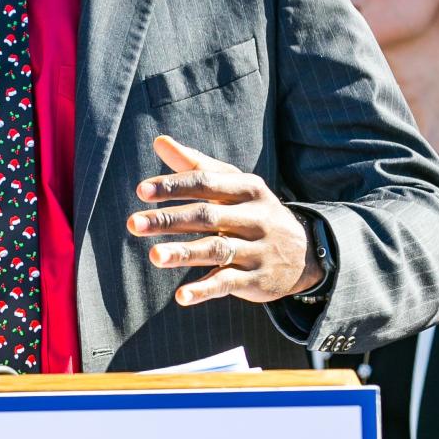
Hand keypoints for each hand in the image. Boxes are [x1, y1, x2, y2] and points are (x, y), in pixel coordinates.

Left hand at [127, 135, 322, 306]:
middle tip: (133, 224)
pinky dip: (204, 290)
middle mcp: (254, 218)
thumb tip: (159, 141)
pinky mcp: (256, 280)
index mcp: (247, 189)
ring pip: (216, 250)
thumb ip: (196, 165)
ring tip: (154, 257)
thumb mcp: (234, 185)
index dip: (174, 186)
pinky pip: (227, 283)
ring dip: (184, 253)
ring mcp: (256, 250)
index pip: (206, 183)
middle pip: (206, 216)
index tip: (141, 190)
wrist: (304, 254)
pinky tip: (181, 297)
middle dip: (169, 220)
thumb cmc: (254, 212)